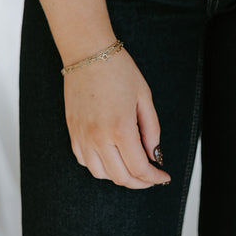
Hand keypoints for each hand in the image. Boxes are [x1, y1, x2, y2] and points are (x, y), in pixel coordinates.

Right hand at [63, 48, 171, 188]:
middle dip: (140, 183)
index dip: (154, 178)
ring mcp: (82, 136)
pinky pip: (85, 161)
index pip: (139, 168)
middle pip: (121, 177)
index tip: (163, 176)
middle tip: (151, 177)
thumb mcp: (144, 97)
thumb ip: (151, 129)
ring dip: (119, 177)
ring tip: (131, 168)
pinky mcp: (72, 132)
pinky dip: (100, 167)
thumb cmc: (118, 69)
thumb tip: (154, 155)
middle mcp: (99, 137)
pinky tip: (111, 158)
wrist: (88, 52)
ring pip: (101, 174)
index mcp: (121, 128)